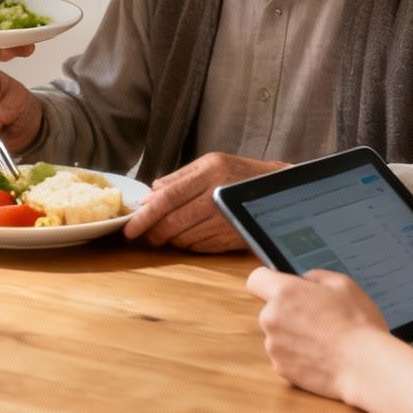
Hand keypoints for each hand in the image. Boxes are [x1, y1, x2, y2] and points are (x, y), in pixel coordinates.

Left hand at [123, 152, 286, 252]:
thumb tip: (147, 197)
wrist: (282, 191)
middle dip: (154, 233)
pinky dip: (190, 245)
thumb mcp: (211, 165)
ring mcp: (228, 217)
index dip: (144, 216)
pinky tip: (194, 236)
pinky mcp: (236, 236)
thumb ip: (177, 180)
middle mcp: (218, 194)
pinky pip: (201, 247)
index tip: (129, 229)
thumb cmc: (241, 174)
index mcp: (209, 171)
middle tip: (146, 237)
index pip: (167, 197)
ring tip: (172, 233)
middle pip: (173, 222)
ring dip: (172, 240)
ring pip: (185, 238)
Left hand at [246, 267, 390, 404]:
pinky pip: (285, 356)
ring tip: (323, 339)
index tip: (280, 285)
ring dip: (293, 334)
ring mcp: (274, 346)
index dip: (268, 281)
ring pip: (278, 334)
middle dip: (288, 311)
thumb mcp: (343, 284)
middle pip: (270, 309)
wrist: (365, 366)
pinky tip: (321, 355)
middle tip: (317, 316)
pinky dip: (298, 355)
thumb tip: (304, 280)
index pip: (256, 279)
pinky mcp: (281, 369)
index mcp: (284, 293)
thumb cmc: (357, 324)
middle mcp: (271, 318)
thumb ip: (315, 277)